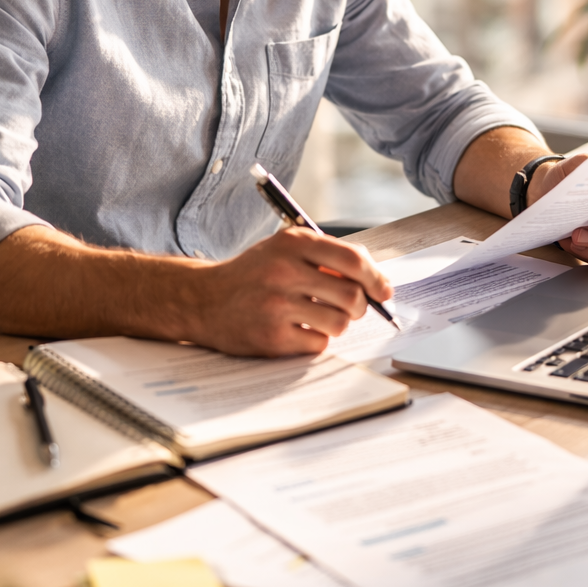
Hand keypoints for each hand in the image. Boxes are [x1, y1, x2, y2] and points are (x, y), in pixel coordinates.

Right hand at [187, 227, 393, 355]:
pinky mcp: (271, 337)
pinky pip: (318, 343)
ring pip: (339, 322)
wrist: (204, 300)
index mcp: (293, 243)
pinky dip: (315, 339)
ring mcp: (276, 305)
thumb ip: (327, 256)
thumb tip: (376, 279)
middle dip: (359, 306)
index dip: (376, 278)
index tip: (384, 291)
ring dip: (337, 324)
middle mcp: (284, 271)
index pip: (353, 260)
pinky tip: (297, 329)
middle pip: (351, 295)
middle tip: (350, 308)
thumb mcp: (285, 249)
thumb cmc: (254, 274)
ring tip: (319, 317)